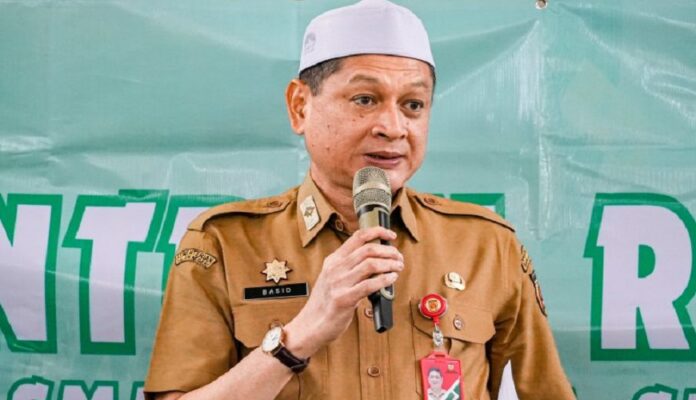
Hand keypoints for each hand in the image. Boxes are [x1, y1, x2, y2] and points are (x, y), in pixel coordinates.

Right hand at [284, 226, 403, 357]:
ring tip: (398, 267)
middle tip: (399, 257)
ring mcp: (339, 283)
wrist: (311, 325)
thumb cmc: (326, 303)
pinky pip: (370, 285)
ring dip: (390, 264)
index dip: (377, 232)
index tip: (391, 235)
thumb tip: (377, 261)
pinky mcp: (344, 299)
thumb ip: (349, 268)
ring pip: (371, 265)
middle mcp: (335, 268)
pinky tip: (392, 279)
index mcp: (333, 260)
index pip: (357, 237)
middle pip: (368, 249)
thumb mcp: (333, 277)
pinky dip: (385, 280)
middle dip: (388, 251)